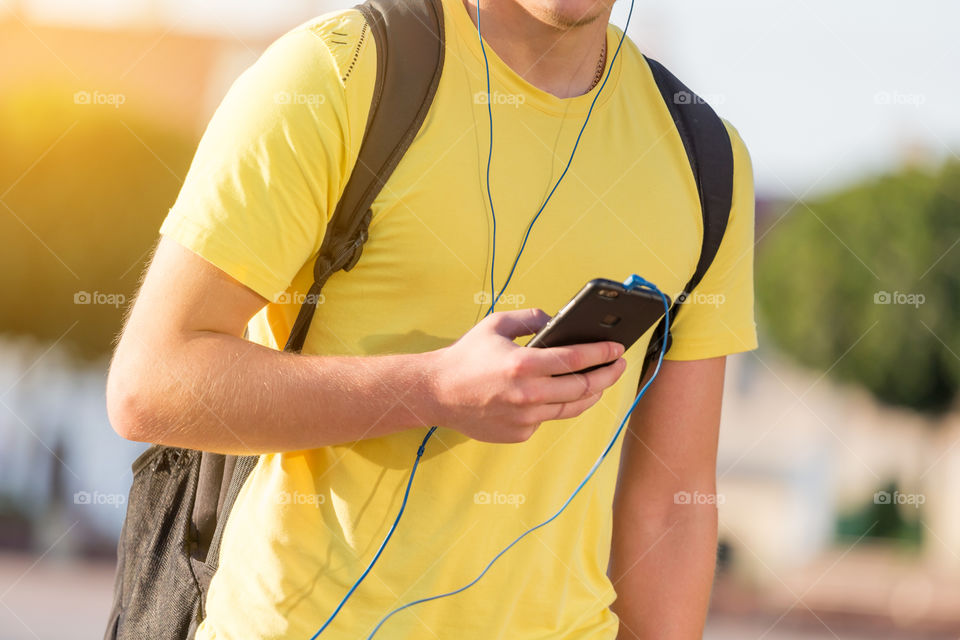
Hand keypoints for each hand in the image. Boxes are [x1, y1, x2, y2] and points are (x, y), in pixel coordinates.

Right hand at [429, 308, 626, 442]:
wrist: (437, 393)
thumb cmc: (467, 356)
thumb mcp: (496, 325)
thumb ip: (531, 319)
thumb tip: (558, 321)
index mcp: (523, 364)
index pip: (576, 359)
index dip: (602, 353)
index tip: (618, 349)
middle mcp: (527, 394)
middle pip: (583, 387)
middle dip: (608, 375)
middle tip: (619, 366)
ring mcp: (525, 418)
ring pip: (572, 408)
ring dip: (592, 394)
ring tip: (601, 382)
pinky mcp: (519, 434)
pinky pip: (548, 419)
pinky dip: (557, 406)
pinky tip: (561, 395)